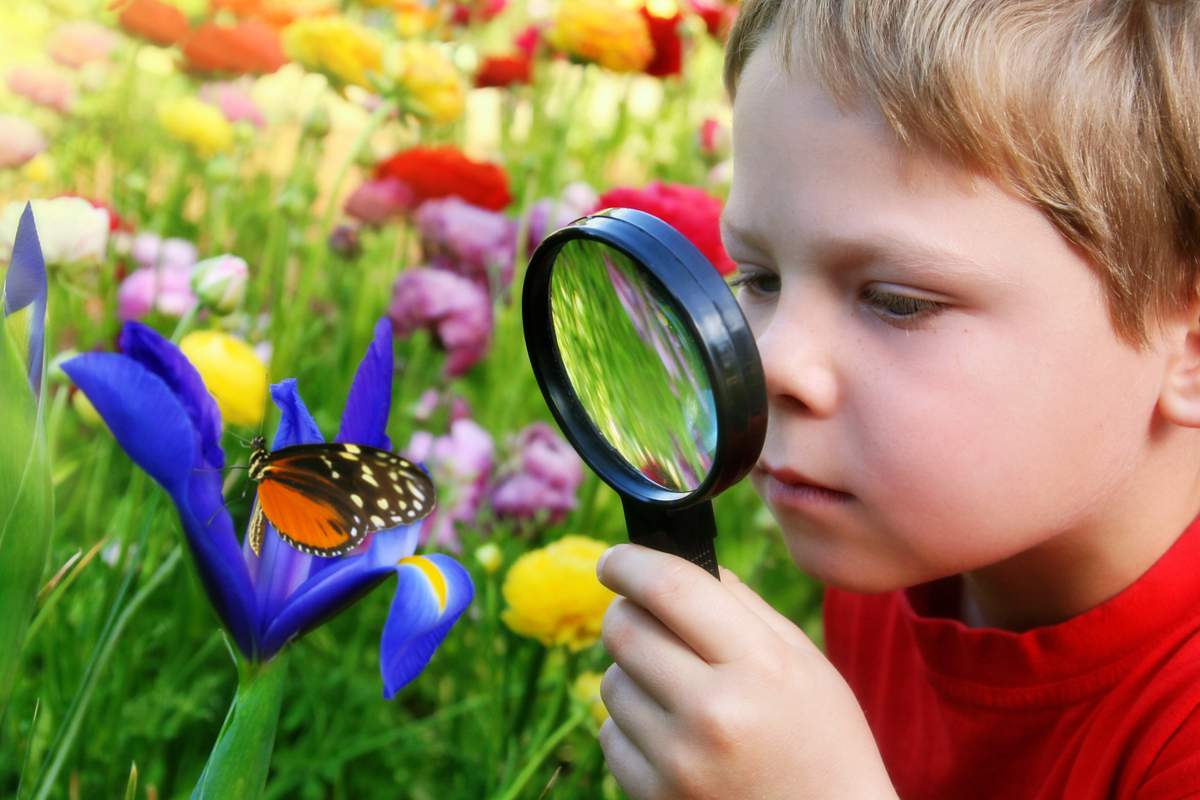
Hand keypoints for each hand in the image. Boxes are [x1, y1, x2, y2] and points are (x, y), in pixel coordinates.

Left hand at [596, 544, 896, 799]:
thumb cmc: (823, 741)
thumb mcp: (804, 662)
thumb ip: (742, 606)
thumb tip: (679, 561)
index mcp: (758, 666)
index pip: (671, 588)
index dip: (631, 562)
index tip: (616, 559)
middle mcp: (713, 713)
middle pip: (625, 629)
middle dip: (626, 611)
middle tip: (645, 616)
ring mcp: (678, 761)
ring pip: (611, 681)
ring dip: (632, 672)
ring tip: (677, 688)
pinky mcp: (653, 797)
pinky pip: (609, 733)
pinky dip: (631, 724)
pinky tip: (674, 734)